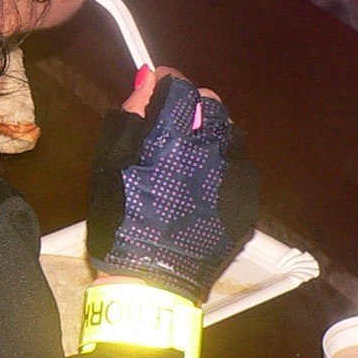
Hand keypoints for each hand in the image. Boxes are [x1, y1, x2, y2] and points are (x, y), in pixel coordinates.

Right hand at [84, 68, 257, 302]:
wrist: (151, 279)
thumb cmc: (121, 218)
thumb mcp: (110, 161)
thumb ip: (132, 115)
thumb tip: (148, 79)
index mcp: (172, 138)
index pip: (181, 87)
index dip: (166, 85)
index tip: (156, 92)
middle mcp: (211, 152)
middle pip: (212, 104)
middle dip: (191, 107)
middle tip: (171, 126)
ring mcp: (234, 179)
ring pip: (230, 134)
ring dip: (210, 135)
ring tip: (188, 157)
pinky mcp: (246, 202)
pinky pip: (239, 167)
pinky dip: (222, 166)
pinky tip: (202, 185)